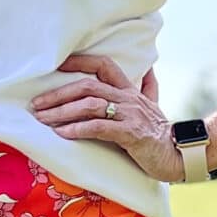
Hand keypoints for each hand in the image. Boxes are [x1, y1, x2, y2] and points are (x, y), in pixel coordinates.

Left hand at [29, 54, 180, 182]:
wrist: (180, 155)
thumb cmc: (160, 134)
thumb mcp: (153, 106)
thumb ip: (148, 87)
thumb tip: (148, 70)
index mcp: (130, 91)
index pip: (103, 65)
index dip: (79, 62)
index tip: (55, 66)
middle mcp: (128, 98)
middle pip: (87, 86)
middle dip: (58, 94)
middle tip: (36, 105)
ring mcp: (129, 115)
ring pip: (89, 105)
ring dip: (62, 112)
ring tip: (43, 120)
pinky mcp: (130, 134)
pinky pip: (99, 127)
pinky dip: (77, 129)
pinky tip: (62, 133)